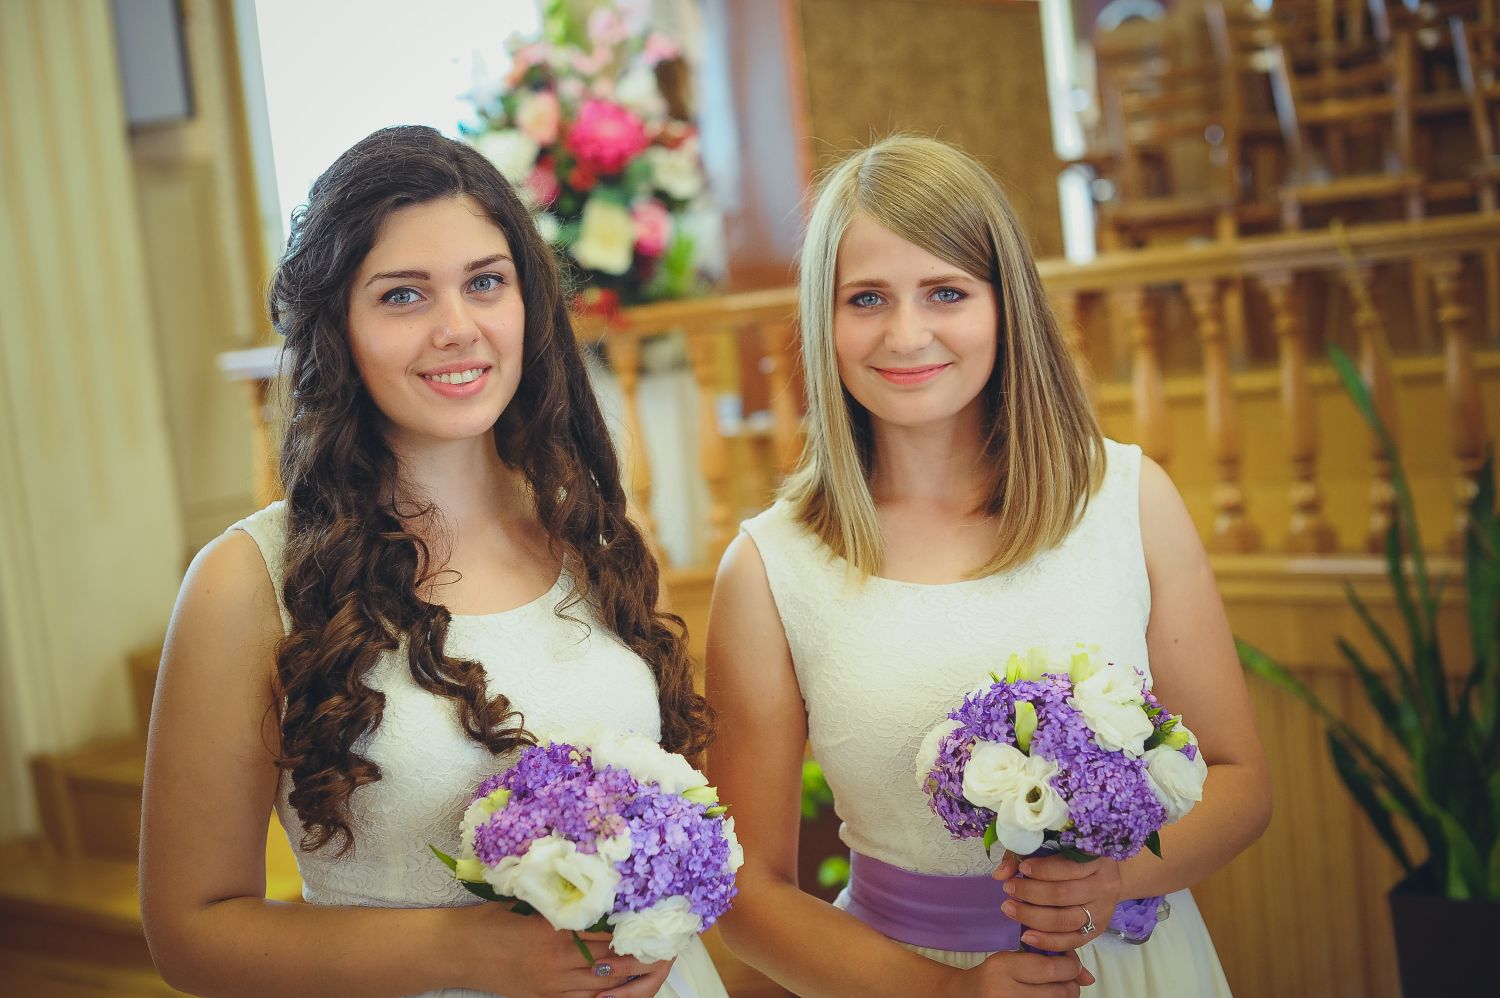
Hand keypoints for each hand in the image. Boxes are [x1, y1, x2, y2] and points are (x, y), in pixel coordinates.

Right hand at [460, 906, 666, 997]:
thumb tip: (591, 880)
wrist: (457, 952)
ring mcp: (553, 983)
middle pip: (612, 959)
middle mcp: (558, 959)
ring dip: (629, 975)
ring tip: (653, 963)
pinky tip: (621, 985)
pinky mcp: (544, 997)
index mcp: (555, 929)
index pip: (606, 929)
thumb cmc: (489, 918)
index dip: (633, 925)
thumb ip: (560, 897)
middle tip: (666, 942)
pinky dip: (605, 992)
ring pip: (603, 983)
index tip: (654, 915)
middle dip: (640, 953)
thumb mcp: (527, 900)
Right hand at [942, 949, 1093, 996]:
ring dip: (1064, 996)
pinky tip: (1046, 997)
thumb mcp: (1013, 959)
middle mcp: (1004, 991)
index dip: (1070, 967)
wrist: (966, 996)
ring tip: (1054, 990)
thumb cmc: (993, 975)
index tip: (1071, 966)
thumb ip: (1048, 961)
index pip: (1051, 968)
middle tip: (1065, 981)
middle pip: (1059, 991)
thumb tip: (1088, 977)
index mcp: (1003, 967)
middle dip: (1070, 985)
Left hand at [994, 852, 1122, 953]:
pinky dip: (1046, 940)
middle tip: (1008, 889)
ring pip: (1066, 920)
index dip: (1042, 869)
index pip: (1068, 866)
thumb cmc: (1075, 859)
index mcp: (1097, 860)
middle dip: (1031, 893)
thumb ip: (1026, 855)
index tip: (1021, 868)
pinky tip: (1026, 935)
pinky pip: (1070, 942)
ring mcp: (1100, 913)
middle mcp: (1103, 887)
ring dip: (1033, 917)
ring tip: (1010, 908)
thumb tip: (1000, 874)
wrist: (1109, 878)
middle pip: (1064, 895)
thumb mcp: (1055, 848)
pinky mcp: (1096, 932)